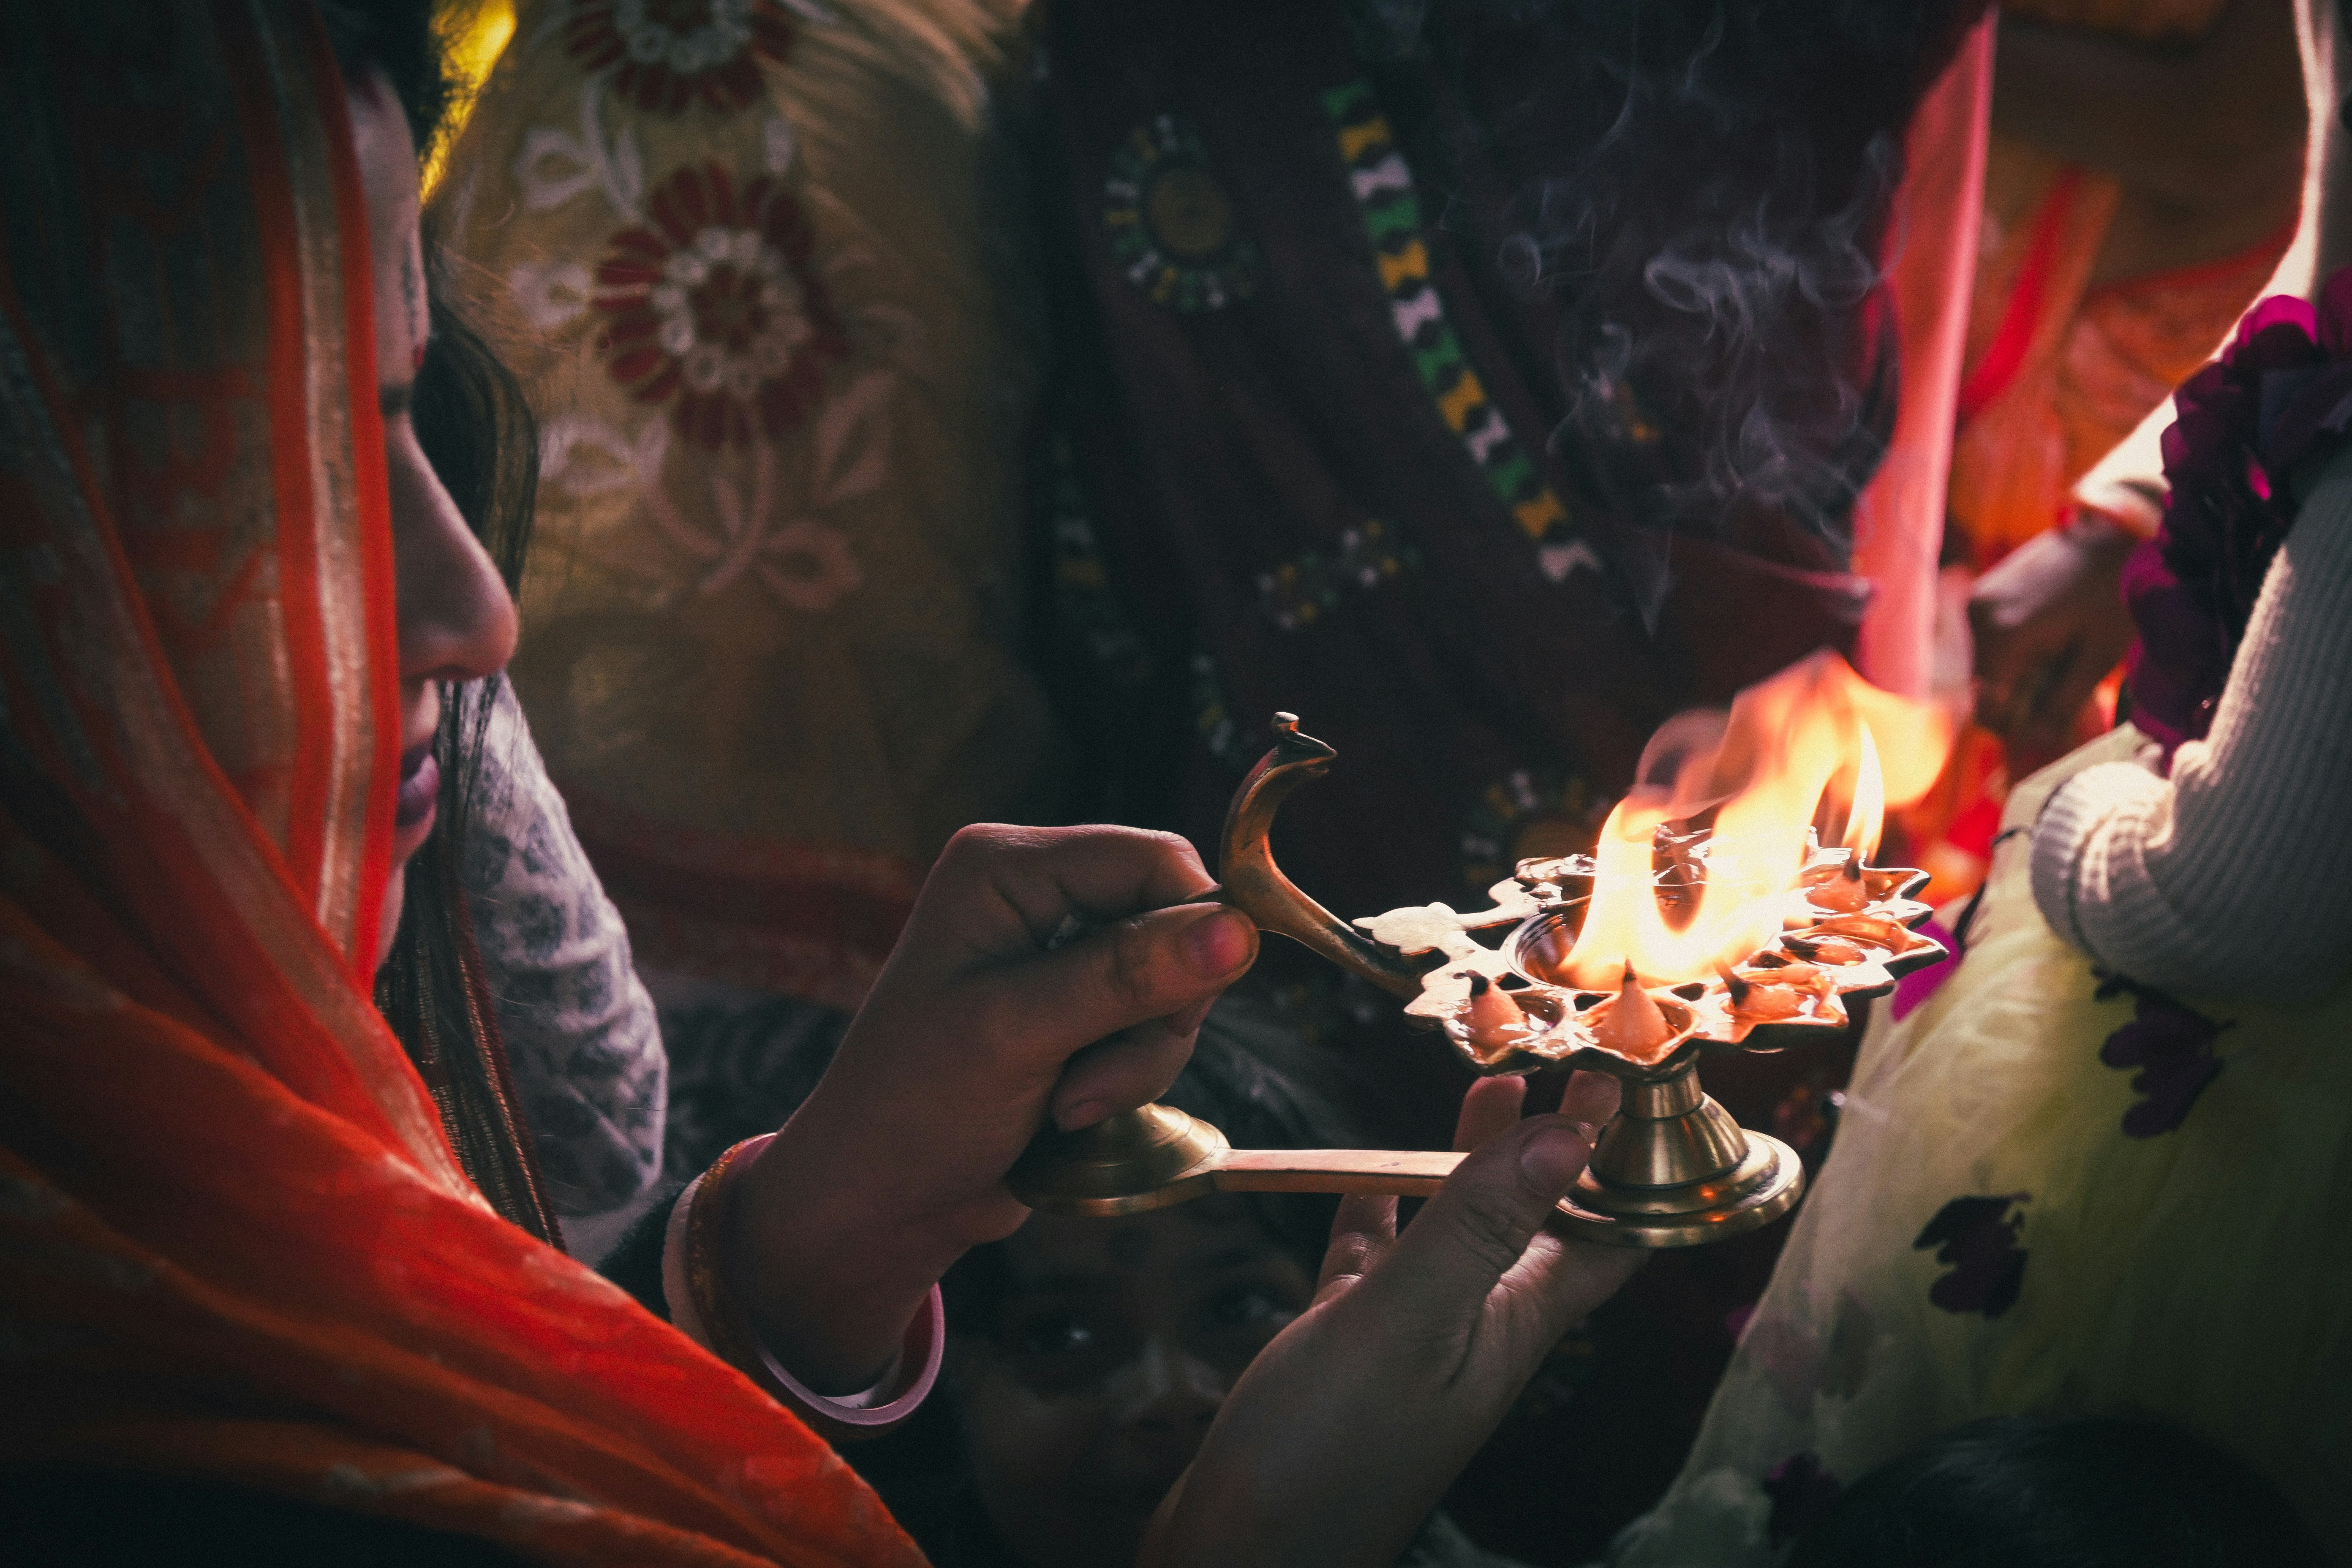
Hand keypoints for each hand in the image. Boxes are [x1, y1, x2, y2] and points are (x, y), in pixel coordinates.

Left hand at [727, 824, 1258, 1391]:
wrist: (880, 1202)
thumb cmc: (915, 1107)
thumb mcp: (1018, 1032)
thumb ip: (1127, 976)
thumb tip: (1239, 930)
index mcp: (1007, 866)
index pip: (1154, 859)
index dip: (1195, 926)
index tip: (1188, 1008)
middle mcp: (1036, 895)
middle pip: (1176, 924)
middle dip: (1155, 1012)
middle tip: (1095, 1076)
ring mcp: (1059, 956)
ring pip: (1176, 988)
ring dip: (1140, 1059)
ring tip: (1071, 1104)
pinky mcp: (1079, 1012)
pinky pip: (1154, 1030)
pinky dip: (1128, 1078)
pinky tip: (1069, 1111)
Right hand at [1142, 1071, 1645, 1567]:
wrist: (1240, 1559)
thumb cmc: (1326, 1459)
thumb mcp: (1412, 1322)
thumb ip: (1479, 1225)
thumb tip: (1570, 1133)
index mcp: (1515, 1326)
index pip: (1609, 1234)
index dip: (1636, 1165)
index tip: (1646, 1086)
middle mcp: (1476, 1327)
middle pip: (1538, 1217)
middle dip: (1559, 1142)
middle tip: (1568, 1058)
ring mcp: (1410, 1335)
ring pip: (1459, 1227)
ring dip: (1475, 1160)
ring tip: (1489, 1083)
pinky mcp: (1345, 1341)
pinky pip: (1376, 1255)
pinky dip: (1381, 1205)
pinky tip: (1370, 1171)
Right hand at [1970, 511, 2138, 776]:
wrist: (2116, 532)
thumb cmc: (2116, 595)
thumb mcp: (2097, 659)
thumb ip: (2062, 703)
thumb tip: (2039, 742)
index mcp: (2004, 636)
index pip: (1989, 708)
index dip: (2018, 726)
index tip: (2051, 725)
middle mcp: (1978, 618)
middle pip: (1982, 688)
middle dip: (2017, 701)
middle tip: (2060, 696)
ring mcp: (1977, 602)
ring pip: (1983, 666)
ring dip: (2014, 676)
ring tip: (2057, 663)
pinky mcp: (1983, 592)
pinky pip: (1987, 642)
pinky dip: (2010, 653)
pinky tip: (2045, 641)